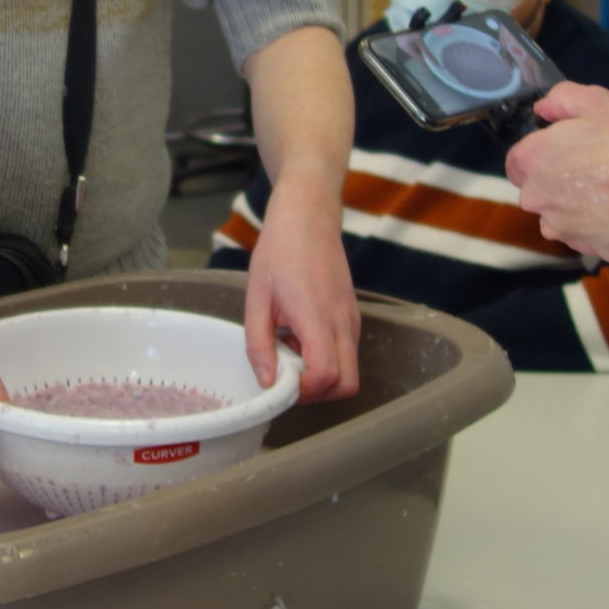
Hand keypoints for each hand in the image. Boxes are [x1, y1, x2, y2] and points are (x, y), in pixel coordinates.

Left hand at [245, 174, 362, 400]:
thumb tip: (267, 382)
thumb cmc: (280, 251)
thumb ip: (259, 344)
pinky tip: (298, 337)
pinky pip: (347, 352)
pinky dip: (326, 358)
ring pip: (350, 370)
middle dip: (317, 393)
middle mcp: (343, 322)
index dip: (303, 390)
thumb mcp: (257, 298)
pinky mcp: (352, 315)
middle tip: (287, 377)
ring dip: (321, 375)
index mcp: (317, 317)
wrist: (308, 215)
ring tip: (289, 351)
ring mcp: (352, 319)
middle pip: (347, 384)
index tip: (279, 381)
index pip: (327, 375)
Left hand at [502, 81, 608, 261]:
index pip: (522, 153)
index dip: (546, 148)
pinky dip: (587, 219)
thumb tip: (542, 109)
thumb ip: (564, 99)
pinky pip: (574, 226)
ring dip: (574, 198)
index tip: (572, 146)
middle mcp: (531, 194)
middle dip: (560, 174)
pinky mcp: (571, 244)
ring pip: (556, 205)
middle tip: (596, 165)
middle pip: (537, 181)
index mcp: (531, 157)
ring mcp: (550, 223)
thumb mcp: (602, 106)